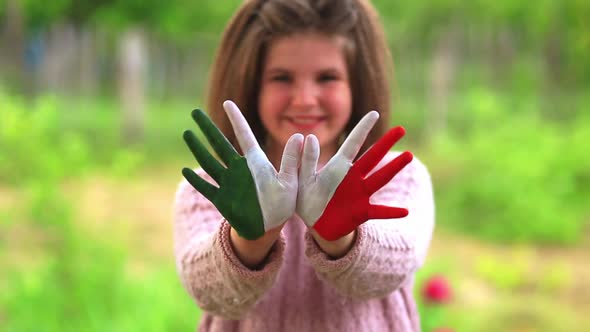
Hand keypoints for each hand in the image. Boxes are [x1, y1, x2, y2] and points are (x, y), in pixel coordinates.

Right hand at [182, 100, 302, 239]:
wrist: (271, 227)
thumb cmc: (284, 204)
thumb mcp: (290, 181)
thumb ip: (290, 160)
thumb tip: (299, 135)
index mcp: (256, 162)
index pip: (244, 135)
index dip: (236, 118)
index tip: (227, 102)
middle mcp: (239, 168)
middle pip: (219, 143)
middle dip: (207, 128)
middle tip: (194, 112)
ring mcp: (228, 182)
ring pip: (209, 161)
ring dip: (197, 148)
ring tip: (186, 133)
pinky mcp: (222, 199)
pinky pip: (206, 187)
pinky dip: (195, 180)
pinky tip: (184, 170)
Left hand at [297, 111, 412, 240]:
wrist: (314, 224)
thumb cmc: (306, 198)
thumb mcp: (302, 178)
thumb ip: (306, 160)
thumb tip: (309, 136)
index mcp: (338, 167)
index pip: (352, 143)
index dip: (362, 128)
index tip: (374, 114)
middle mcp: (353, 177)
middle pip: (373, 157)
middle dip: (386, 143)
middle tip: (401, 128)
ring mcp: (360, 194)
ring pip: (380, 178)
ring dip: (394, 168)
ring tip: (409, 155)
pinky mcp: (362, 212)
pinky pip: (379, 212)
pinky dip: (391, 212)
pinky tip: (405, 211)